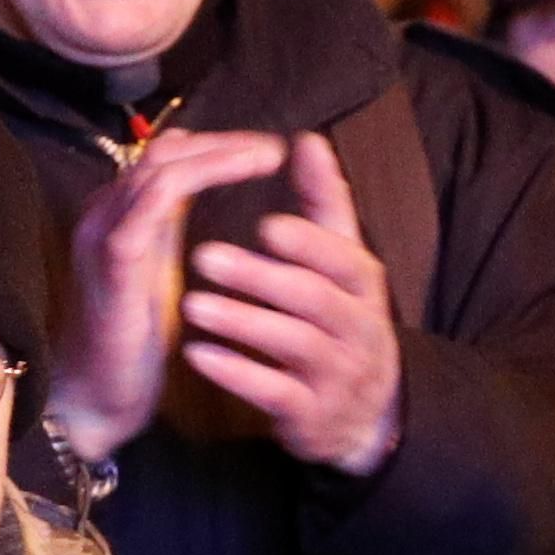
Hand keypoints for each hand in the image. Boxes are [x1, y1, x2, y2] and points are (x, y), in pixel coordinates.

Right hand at [45, 127, 287, 465]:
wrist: (95, 398)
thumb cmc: (129, 343)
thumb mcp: (154, 272)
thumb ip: (169, 227)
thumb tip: (199, 184)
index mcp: (115, 217)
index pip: (162, 159)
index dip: (213, 148)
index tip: (263, 152)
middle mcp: (103, 214)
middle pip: (163, 153)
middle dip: (221, 144)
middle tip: (274, 148)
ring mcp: (105, 232)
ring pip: (162, 167)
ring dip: (219, 155)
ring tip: (267, 156)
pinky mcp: (115, 259)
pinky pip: (157, 200)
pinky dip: (203, 178)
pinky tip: (241, 178)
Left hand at [181, 132, 404, 475]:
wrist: (364, 414)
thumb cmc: (341, 321)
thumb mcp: (342, 264)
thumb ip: (324, 203)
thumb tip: (305, 140)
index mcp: (364, 285)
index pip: (341, 258)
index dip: (307, 243)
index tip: (264, 224)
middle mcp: (358, 328)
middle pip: (313, 299)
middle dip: (259, 277)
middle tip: (202, 257)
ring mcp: (337, 375)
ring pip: (292, 346)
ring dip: (241, 324)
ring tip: (191, 305)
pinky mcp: (311, 415)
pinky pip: (274, 393)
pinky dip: (236, 373)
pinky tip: (197, 355)